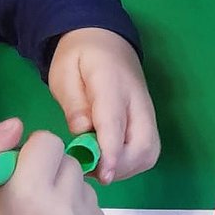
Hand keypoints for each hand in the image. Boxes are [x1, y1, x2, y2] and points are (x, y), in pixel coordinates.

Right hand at [0, 124, 106, 214]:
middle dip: (48, 172)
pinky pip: (93, 204)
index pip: (48, 143)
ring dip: (64, 191)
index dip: (29, 156)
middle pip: (69, 160)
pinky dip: (76, 211)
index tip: (16, 178)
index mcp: (28, 198)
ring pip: (83, 182)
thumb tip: (18, 124)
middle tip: (26, 201)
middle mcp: (65, 211)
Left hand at [48, 29, 159, 184]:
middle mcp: (138, 102)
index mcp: (114, 85)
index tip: (105, 174)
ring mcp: (147, 113)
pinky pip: (147, 152)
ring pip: (149, 152)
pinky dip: (130, 164)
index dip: (112, 151)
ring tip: (97, 166)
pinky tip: (108, 160)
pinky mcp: (148, 121)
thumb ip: (73, 102)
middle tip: (91, 169)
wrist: (107, 40)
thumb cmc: (80, 56)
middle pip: (144, 144)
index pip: (116, 122)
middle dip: (121, 166)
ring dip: (126, 168)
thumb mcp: (65, 72)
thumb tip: (81, 132)